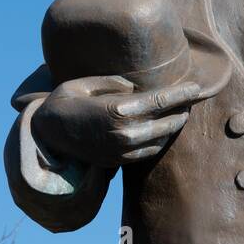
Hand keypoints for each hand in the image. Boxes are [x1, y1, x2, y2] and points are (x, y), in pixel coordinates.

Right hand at [30, 75, 202, 167]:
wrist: (47, 134)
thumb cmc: (66, 101)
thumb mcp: (86, 82)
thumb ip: (114, 82)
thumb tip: (135, 87)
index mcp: (118, 109)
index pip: (160, 100)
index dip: (182, 94)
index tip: (197, 88)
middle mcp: (123, 132)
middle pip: (167, 121)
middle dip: (182, 110)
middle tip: (191, 99)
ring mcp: (121, 149)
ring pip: (161, 139)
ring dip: (173, 126)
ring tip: (180, 113)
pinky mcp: (118, 161)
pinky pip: (149, 152)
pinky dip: (160, 141)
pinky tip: (163, 130)